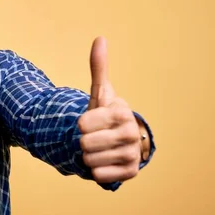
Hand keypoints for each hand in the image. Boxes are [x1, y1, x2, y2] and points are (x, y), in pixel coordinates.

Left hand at [77, 37, 142, 182]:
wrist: (119, 141)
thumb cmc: (105, 115)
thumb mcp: (99, 93)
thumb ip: (98, 68)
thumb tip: (100, 39)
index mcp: (122, 112)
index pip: (83, 124)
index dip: (81, 123)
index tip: (90, 121)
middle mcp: (131, 133)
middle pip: (85, 143)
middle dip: (83, 141)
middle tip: (94, 137)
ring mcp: (132, 154)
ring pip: (89, 161)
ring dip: (88, 156)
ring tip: (99, 148)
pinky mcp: (130, 173)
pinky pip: (99, 175)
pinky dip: (96, 170)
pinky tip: (104, 161)